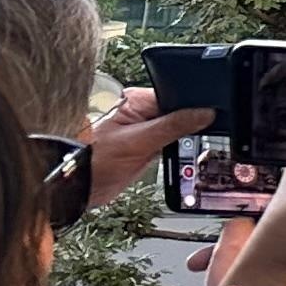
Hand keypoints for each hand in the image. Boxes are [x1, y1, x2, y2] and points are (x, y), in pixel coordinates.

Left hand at [80, 86, 213, 203]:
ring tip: (173, 152)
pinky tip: (173, 159)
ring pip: (176, 130)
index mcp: (136, 101)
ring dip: (182, 142)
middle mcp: (140, 113)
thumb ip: (173, 126)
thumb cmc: (92, 161)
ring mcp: (143, 131)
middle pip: (179, 113)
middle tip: (190, 140)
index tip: (210, 119)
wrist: (76, 189)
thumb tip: (204, 113)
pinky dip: (175, 152)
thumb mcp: (137, 143)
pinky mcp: (144, 147)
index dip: (194, 108)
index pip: (177, 96)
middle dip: (189, 126)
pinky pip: (169, 144)